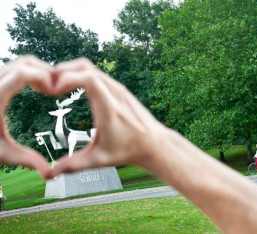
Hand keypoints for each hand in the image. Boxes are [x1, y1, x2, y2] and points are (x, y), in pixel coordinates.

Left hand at [0, 55, 52, 177]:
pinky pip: (17, 68)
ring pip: (21, 62)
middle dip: (46, 71)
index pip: (23, 73)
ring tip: (51, 88)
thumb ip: (27, 160)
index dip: (44, 76)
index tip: (56, 89)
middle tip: (58, 88)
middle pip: (24, 62)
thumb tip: (48, 173)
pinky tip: (39, 88)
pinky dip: (31, 72)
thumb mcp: (2, 153)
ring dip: (39, 70)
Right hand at [49, 58, 165, 176]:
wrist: (154, 143)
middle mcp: (115, 93)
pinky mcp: (119, 90)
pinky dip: (82, 75)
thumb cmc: (130, 150)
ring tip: (56, 85)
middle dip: (63, 71)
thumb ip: (75, 165)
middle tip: (47, 85)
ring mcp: (118, 89)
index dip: (66, 78)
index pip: (88, 79)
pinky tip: (73, 86)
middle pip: (85, 67)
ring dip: (72, 71)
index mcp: (109, 107)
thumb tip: (52, 173)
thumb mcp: (100, 159)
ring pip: (91, 68)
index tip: (52, 89)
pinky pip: (98, 74)